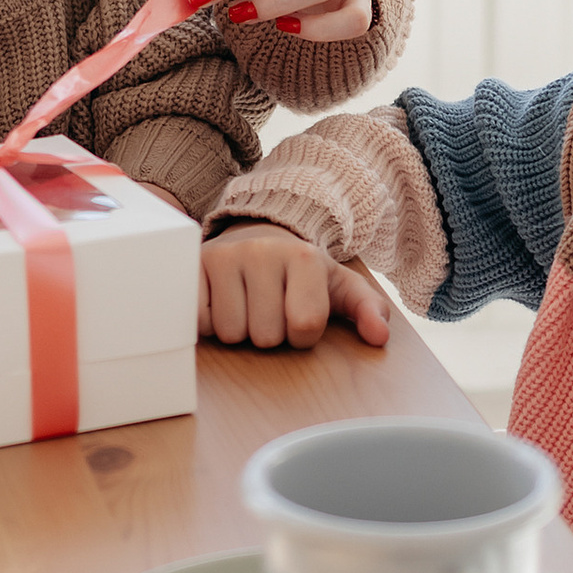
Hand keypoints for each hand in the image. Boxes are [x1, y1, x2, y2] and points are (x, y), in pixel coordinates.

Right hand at [198, 222, 389, 349]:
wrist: (256, 234)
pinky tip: (220, 303)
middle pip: (265, 335)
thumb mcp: (340, 287)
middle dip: (268, 333)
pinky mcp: (193, 265)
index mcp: (304, 256)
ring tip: (245, 304)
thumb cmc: (300, 273)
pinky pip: (197, 321)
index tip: (299, 314)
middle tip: (269, 308)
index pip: (304, 326)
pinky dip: (207, 323)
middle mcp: (262, 250)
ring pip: (230, 332)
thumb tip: (380, 337)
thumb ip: (368, 310)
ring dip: (238, 330)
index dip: (302, 334)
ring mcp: (224, 255)